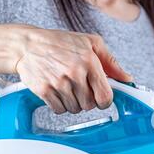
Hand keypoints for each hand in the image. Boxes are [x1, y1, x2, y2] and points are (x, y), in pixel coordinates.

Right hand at [14, 26, 131, 113]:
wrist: (27, 44)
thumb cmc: (61, 43)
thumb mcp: (91, 43)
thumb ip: (111, 62)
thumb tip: (127, 78)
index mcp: (89, 62)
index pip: (105, 96)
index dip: (105, 100)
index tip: (101, 97)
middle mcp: (74, 73)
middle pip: (90, 105)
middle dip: (88, 100)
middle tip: (81, 89)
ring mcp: (58, 83)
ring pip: (75, 109)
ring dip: (74, 103)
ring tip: (69, 88)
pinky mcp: (44, 90)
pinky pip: (59, 110)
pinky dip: (60, 105)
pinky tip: (59, 92)